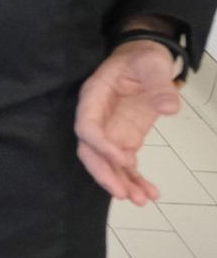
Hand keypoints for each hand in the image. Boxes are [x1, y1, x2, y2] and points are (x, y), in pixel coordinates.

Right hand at [76, 41, 181, 202]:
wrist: (145, 57)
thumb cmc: (144, 57)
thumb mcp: (153, 64)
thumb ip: (159, 85)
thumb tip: (169, 108)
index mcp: (95, 96)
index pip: (87, 126)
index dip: (101, 145)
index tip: (126, 160)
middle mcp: (98, 117)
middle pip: (90, 151)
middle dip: (105, 174)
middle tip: (124, 194)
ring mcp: (111, 130)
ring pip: (106, 162)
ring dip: (121, 182)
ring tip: (141, 200)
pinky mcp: (125, 138)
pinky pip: (125, 163)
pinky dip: (135, 179)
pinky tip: (150, 193)